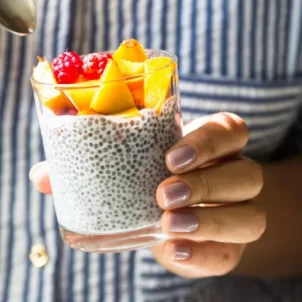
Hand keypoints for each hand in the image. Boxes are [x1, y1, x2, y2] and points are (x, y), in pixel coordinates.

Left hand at [29, 112, 265, 278]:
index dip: (209, 141)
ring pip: (252, 216)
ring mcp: (237, 214)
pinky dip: (204, 253)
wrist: (173, 221)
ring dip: (212, 220)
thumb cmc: (152, 183)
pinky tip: (173, 250)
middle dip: (207, 184)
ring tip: (169, 225)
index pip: (232, 131)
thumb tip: (42, 176)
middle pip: (248, 174)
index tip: (172, 156)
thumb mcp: (133, 167)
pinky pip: (231, 253)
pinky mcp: (229, 248)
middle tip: (164, 194)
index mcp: (214, 147)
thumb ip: (92, 169)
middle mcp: (233, 176)